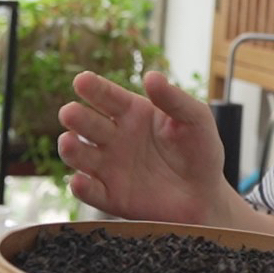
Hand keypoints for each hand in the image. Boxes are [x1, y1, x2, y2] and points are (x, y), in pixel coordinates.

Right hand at [56, 70, 226, 223]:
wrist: (205, 195)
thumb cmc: (200, 151)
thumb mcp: (195, 119)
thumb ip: (174, 99)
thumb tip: (152, 76)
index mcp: (131, 112)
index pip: (107, 96)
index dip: (93, 88)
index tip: (82, 80)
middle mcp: (114, 137)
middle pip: (87, 124)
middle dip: (76, 117)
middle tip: (70, 113)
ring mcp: (109, 166)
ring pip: (81, 155)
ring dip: (71, 149)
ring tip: (68, 142)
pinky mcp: (111, 196)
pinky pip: (91, 192)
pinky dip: (82, 188)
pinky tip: (80, 182)